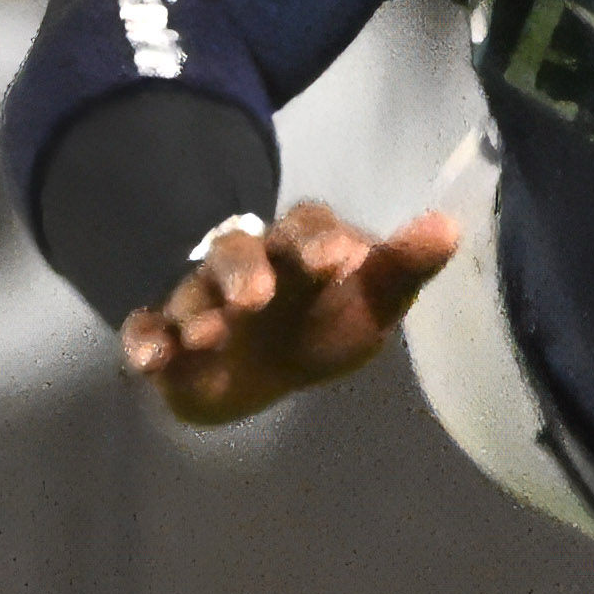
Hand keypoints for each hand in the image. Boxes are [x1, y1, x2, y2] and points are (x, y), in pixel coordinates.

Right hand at [119, 201, 458, 428]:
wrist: (262, 369)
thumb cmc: (325, 323)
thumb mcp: (371, 302)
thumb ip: (402, 269)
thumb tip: (448, 224)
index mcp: (298, 246)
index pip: (306, 224)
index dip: (316, 238)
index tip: (333, 259)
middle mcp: (244, 263)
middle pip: (237, 250)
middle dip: (244, 271)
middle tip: (257, 298)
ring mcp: (201, 298)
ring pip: (192, 293)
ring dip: (198, 311)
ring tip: (209, 335)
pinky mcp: (166, 337)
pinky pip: (146, 331)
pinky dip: (146, 344)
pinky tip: (151, 363)